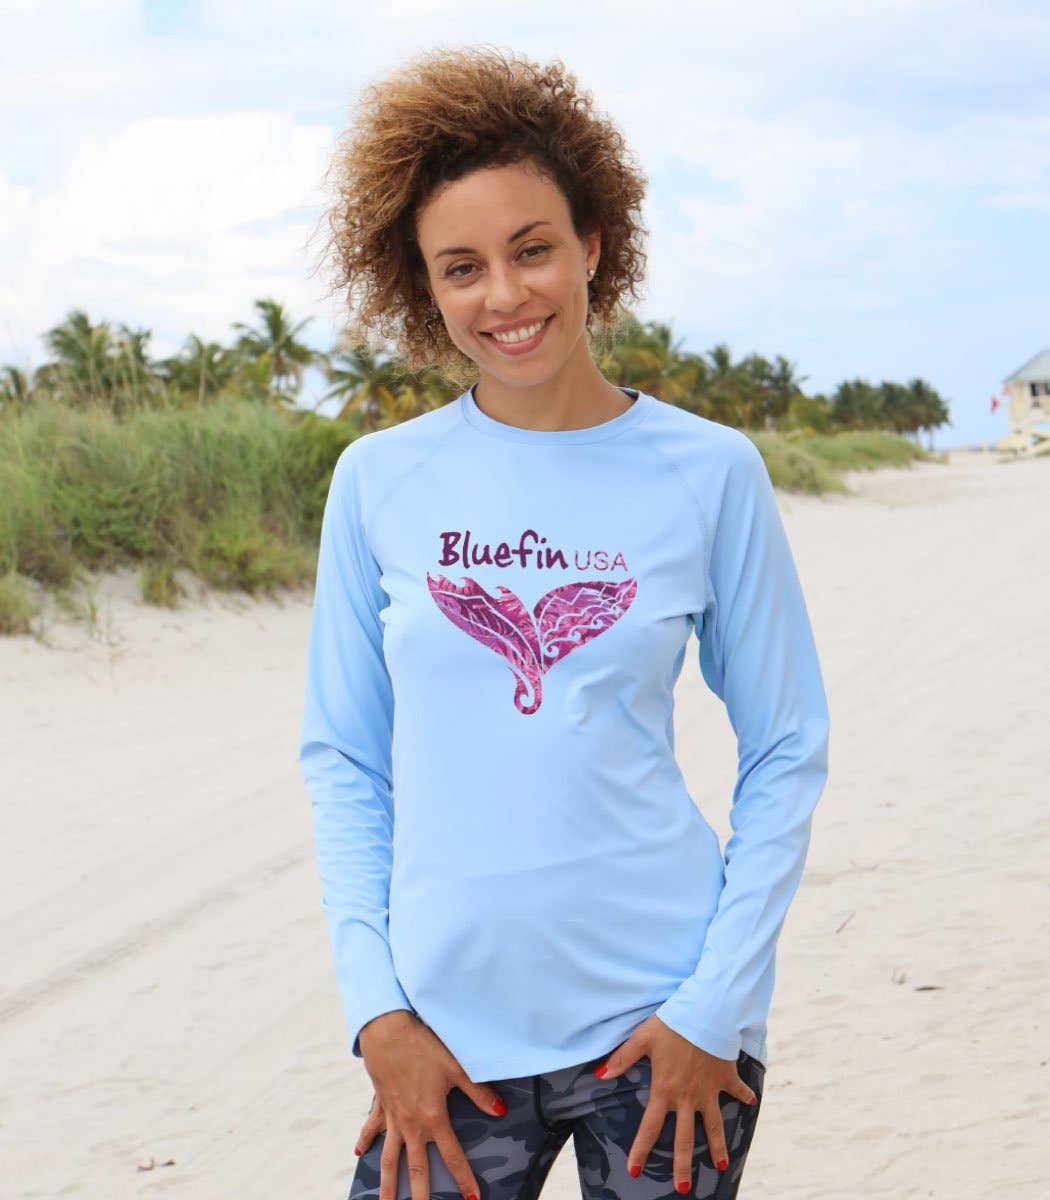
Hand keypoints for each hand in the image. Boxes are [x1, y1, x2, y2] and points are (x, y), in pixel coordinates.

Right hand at [355, 1011, 508, 1199]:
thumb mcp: (456, 1067)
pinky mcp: (380, 1106)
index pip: (453, 1156)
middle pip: (417, 1169)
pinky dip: (366, 1142)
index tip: (472, 1199)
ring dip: (388, 1185)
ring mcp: (393, 1118)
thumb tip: (501, 1112)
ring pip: (389, 1160)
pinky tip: (360, 1154)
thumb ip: (479, 1092)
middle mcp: (411, 1125)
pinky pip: (371, 1129)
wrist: (387, 1032)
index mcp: (433, 1118)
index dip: (463, 1179)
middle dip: (421, 1197)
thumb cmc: (424, 1046)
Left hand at [592, 1015, 756, 1190]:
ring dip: (717, 1147)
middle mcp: (687, 1097)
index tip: (634, 1170)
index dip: (641, 1149)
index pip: (650, 1127)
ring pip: (713, 1126)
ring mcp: (709, 1090)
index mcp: (665, 1090)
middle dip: (683, 1165)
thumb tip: (599, 1075)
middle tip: (682, 1189)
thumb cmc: (672, 1024)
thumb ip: (622, 1058)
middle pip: (685, 1138)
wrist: (707, 1013)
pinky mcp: (726, 1078)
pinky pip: (736, 1090)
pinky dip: (744, 1096)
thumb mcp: (643, 1038)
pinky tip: (750, 1103)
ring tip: (720, 1167)